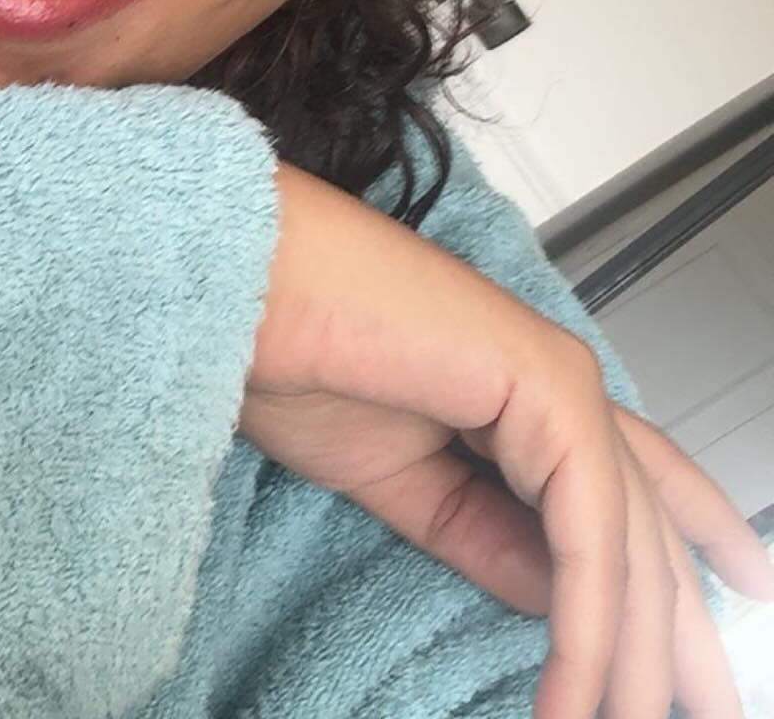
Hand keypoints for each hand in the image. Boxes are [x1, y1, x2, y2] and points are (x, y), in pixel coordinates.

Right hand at [240, 162, 773, 718]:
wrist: (246, 293)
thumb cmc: (296, 357)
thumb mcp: (403, 484)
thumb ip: (483, 536)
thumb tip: (555, 599)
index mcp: (526, 394)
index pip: (640, 481)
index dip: (704, 534)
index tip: (749, 591)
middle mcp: (561, 384)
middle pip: (655, 531)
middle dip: (688, 638)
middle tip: (720, 717)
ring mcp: (562, 384)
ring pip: (630, 550)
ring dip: (630, 662)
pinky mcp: (548, 395)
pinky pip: (590, 542)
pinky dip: (587, 631)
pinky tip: (576, 701)